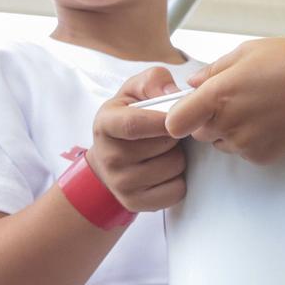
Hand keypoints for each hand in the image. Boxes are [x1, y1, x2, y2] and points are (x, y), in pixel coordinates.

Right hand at [89, 66, 186, 211]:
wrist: (107, 162)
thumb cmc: (127, 120)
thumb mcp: (134, 92)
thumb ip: (153, 81)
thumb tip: (174, 94)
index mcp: (105, 124)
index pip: (134, 124)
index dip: (162, 120)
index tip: (179, 115)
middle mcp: (109, 156)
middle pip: (163, 145)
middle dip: (176, 136)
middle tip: (168, 133)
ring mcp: (121, 184)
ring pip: (173, 167)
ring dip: (178, 157)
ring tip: (165, 151)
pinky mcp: (135, 203)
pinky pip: (176, 191)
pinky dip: (178, 180)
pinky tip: (166, 171)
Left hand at [163, 38, 284, 164]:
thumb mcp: (248, 52)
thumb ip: (213, 70)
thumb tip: (192, 83)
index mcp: (219, 94)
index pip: (174, 122)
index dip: (175, 116)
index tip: (185, 109)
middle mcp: (228, 123)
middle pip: (196, 132)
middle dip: (205, 119)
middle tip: (233, 99)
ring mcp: (245, 144)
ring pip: (219, 143)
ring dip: (227, 130)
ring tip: (256, 107)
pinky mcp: (260, 157)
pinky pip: (241, 152)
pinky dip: (248, 140)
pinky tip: (269, 120)